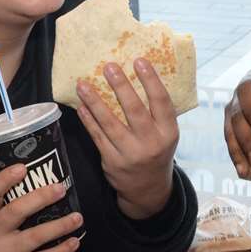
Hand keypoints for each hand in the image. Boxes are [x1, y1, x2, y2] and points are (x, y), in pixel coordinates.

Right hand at [0, 165, 83, 251]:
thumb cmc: (1, 242)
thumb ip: (10, 206)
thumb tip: (47, 180)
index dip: (4, 179)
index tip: (23, 167)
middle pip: (15, 211)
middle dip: (40, 198)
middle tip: (60, 189)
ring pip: (35, 236)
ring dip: (60, 226)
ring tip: (77, 218)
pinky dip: (62, 249)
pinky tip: (74, 241)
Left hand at [75, 58, 179, 219]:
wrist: (148, 190)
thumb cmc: (157, 152)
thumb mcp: (167, 135)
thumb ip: (157, 112)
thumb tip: (141, 76)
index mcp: (169, 133)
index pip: (162, 103)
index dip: (151, 81)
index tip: (139, 61)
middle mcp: (151, 143)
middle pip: (135, 111)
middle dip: (121, 86)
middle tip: (109, 66)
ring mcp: (130, 154)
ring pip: (110, 123)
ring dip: (95, 102)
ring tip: (83, 84)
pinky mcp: (112, 162)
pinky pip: (97, 137)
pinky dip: (88, 120)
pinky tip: (81, 106)